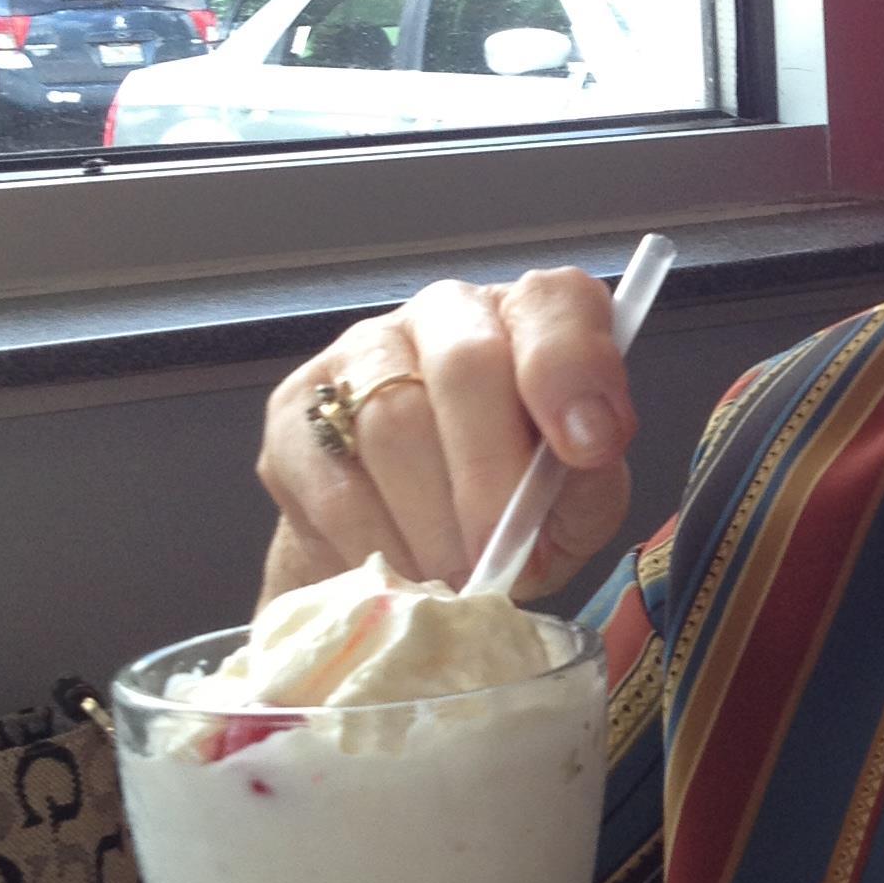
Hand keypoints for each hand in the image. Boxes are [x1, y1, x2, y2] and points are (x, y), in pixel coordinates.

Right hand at [257, 267, 634, 598]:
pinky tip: (403, 575)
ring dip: (431, 523)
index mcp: (531, 318)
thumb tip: (583, 459)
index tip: (589, 447)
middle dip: (490, 476)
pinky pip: (331, 480)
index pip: (555, 303)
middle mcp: (447, 313)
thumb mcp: (574, 504)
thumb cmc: (511, 507)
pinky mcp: (294, 412)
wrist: (414, 542)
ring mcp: (360, 353)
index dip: (571, 370)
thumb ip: (590, 482)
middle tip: (502, 554)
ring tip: (457, 579)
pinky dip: (376, 544)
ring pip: (390, 423)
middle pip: (463, 364)